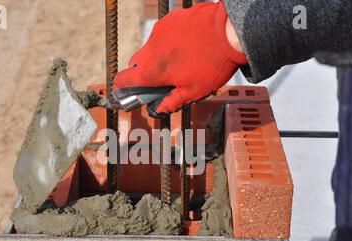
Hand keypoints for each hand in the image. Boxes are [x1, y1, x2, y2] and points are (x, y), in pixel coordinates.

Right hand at [113, 2, 246, 117]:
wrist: (230, 31)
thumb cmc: (212, 65)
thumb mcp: (194, 92)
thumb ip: (172, 102)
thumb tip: (158, 110)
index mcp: (152, 70)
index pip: (123, 79)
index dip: (121, 87)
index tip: (124, 91)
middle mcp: (151, 48)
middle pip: (137, 63)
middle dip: (145, 72)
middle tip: (162, 79)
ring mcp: (160, 31)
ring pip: (152, 48)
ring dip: (160, 56)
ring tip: (182, 60)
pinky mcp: (170, 19)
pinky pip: (164, 34)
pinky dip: (170, 41)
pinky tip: (188, 45)